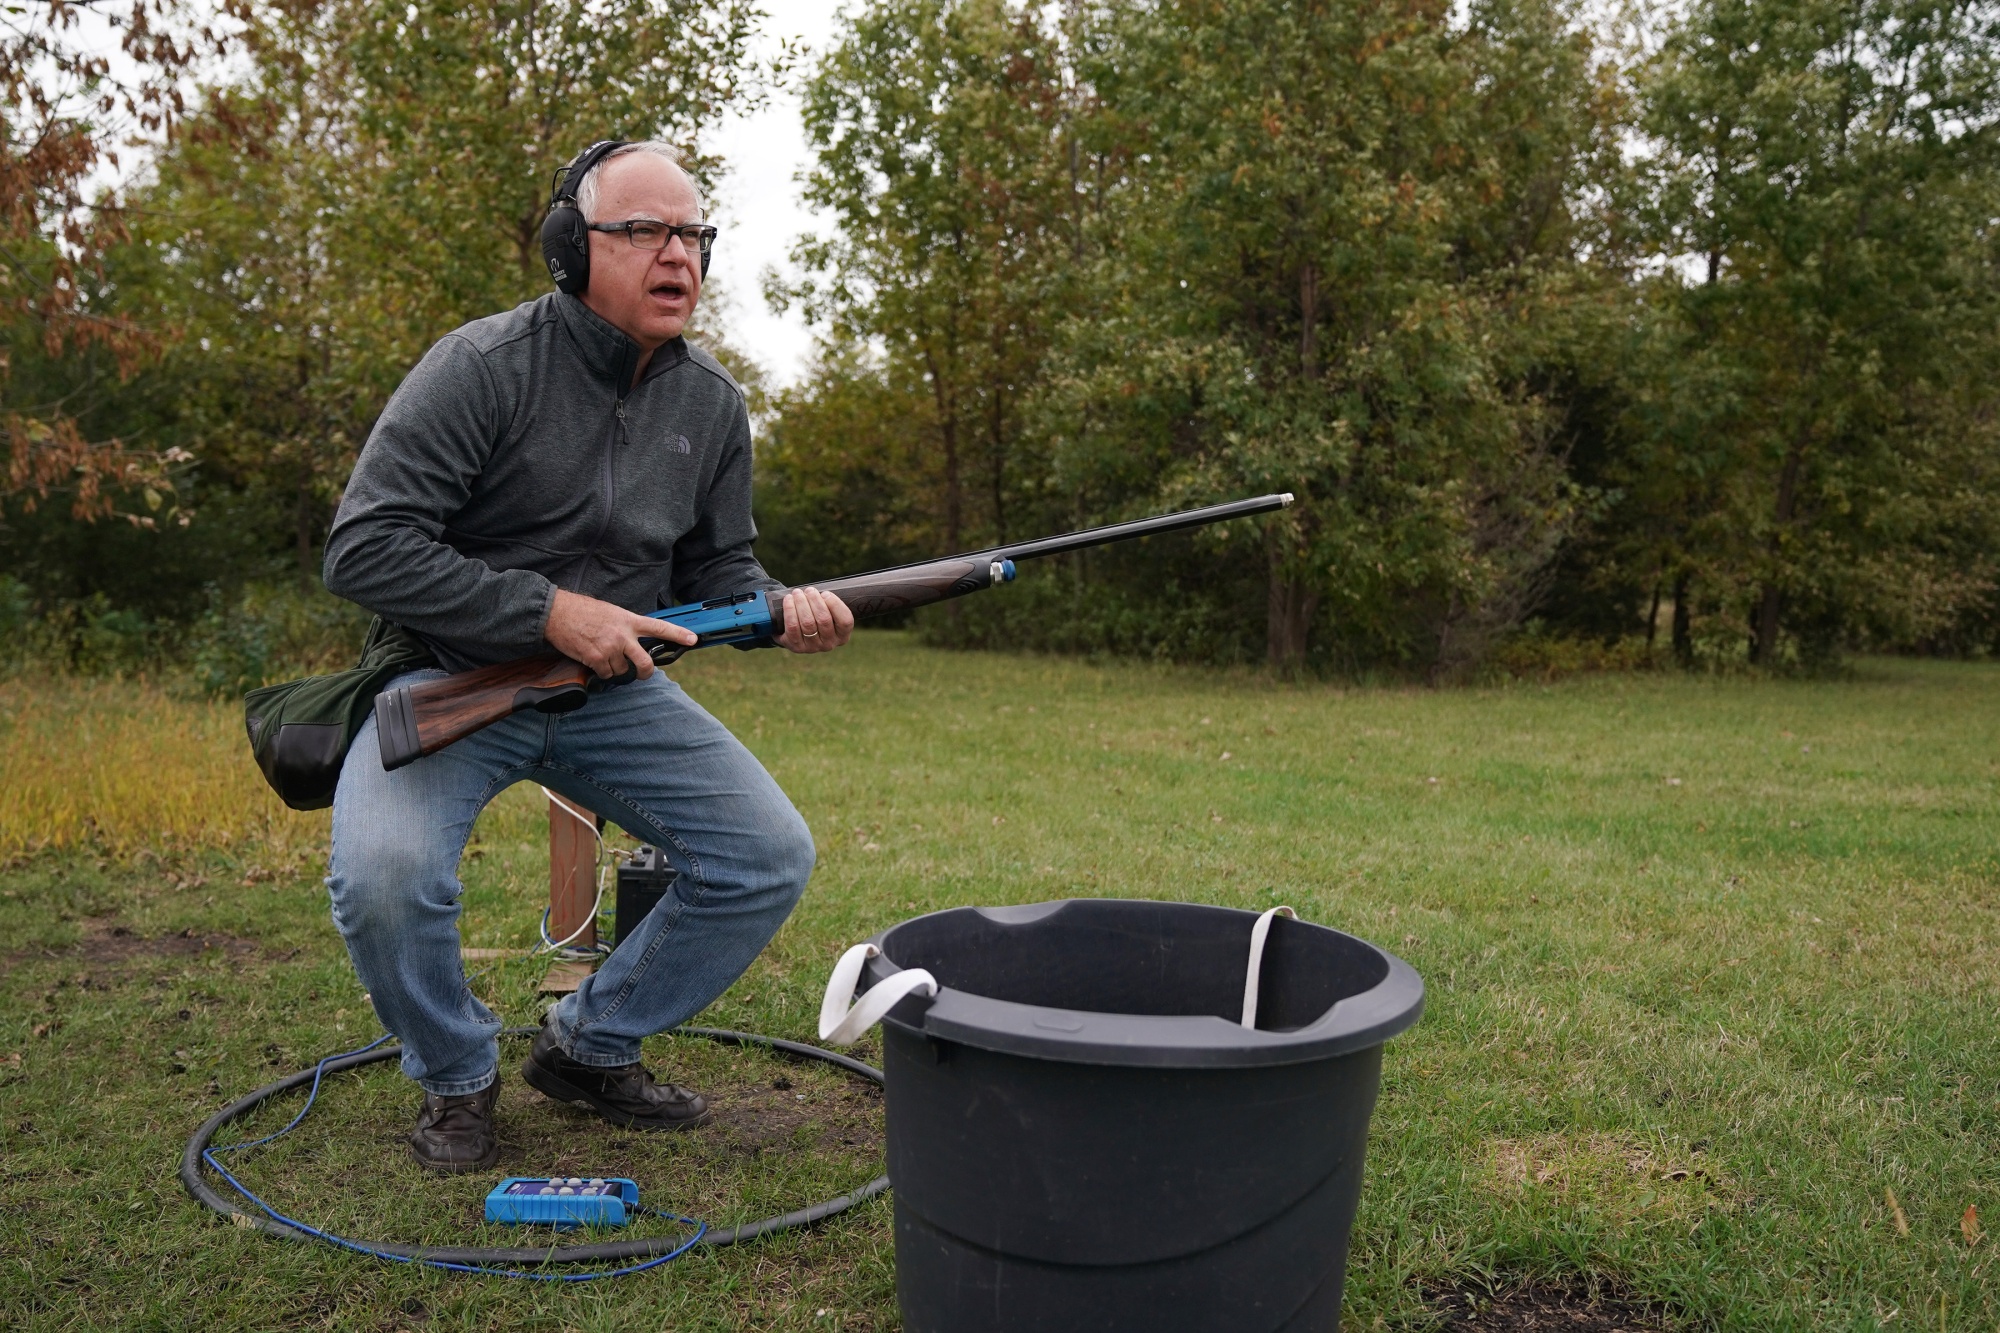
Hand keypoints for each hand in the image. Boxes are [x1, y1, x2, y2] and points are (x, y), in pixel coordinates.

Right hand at [545, 588, 695, 679]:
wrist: (558, 613)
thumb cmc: (583, 611)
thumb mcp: (612, 613)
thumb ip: (627, 626)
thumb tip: (635, 640)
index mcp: (629, 620)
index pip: (659, 627)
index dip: (677, 634)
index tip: (693, 639)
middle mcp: (623, 635)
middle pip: (645, 663)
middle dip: (646, 672)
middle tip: (643, 673)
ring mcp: (609, 648)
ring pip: (622, 671)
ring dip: (616, 670)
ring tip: (604, 657)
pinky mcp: (595, 658)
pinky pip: (606, 674)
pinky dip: (601, 672)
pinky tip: (594, 661)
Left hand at [774, 587, 853, 653]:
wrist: (797, 630)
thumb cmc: (816, 615)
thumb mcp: (829, 612)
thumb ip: (831, 604)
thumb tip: (824, 593)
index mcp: (842, 635)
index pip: (845, 621)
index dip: (835, 604)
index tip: (826, 593)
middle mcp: (829, 644)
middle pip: (824, 619)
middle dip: (815, 600)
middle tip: (809, 590)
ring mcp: (813, 647)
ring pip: (807, 622)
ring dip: (801, 603)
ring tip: (797, 593)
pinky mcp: (797, 647)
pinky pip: (792, 627)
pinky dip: (790, 610)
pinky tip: (788, 600)